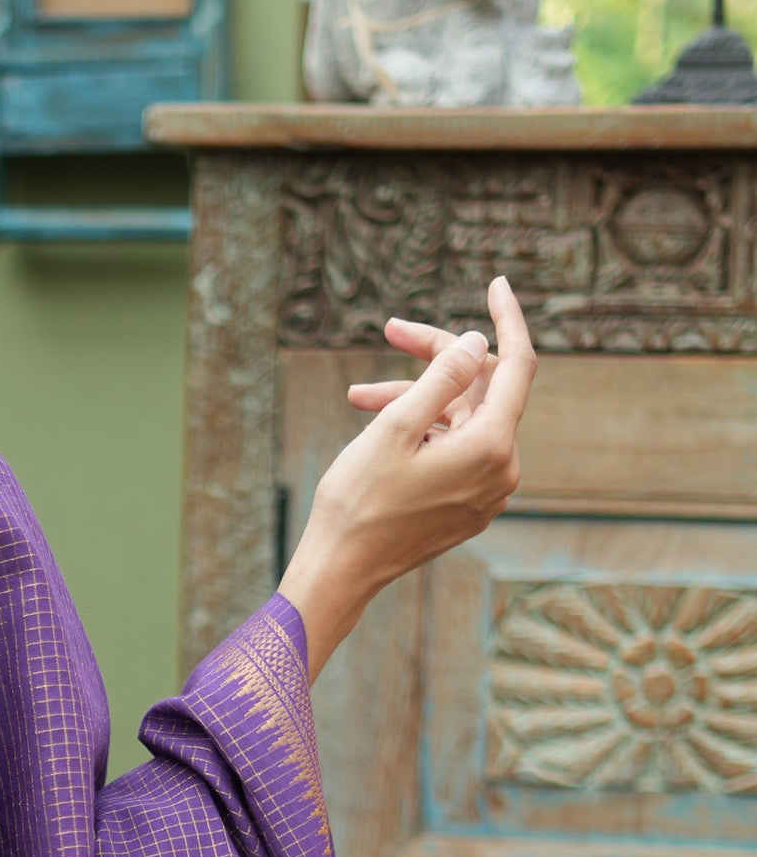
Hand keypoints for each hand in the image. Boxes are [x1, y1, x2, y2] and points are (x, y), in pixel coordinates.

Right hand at [278, 274, 534, 680]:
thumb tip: (477, 343)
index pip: (516, 366)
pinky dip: (422, 431)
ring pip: (460, 421)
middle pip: (480, 391)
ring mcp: (485, 493)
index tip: (496, 283)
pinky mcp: (465, 507)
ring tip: (359, 397)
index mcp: (491, 447)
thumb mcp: (394, 427)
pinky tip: (377, 427)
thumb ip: (442, 378)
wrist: (340, 572)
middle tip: (391, 332)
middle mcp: (500, 471)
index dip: (507, 320)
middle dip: (437, 360)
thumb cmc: (359, 502)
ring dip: (416, 399)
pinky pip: (455, 451)